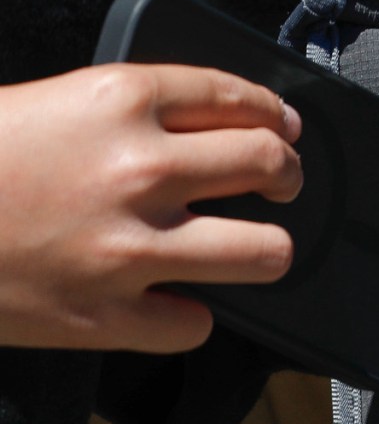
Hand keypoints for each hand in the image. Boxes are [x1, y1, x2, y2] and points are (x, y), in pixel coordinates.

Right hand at [0, 64, 302, 352]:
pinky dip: (186, 317)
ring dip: (265, 250)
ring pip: (265, 252)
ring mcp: (130, 247)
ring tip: (251, 248)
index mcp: (120, 100)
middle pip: (269, 166)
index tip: (282, 128)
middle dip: (286, 175)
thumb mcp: (47, 104)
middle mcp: (140, 168)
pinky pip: (196, 325)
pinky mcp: (106, 315)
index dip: (274, 115)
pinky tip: (166, 303)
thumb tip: (204, 125)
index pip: (240, 97)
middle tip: (279, 184)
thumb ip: (126, 112)